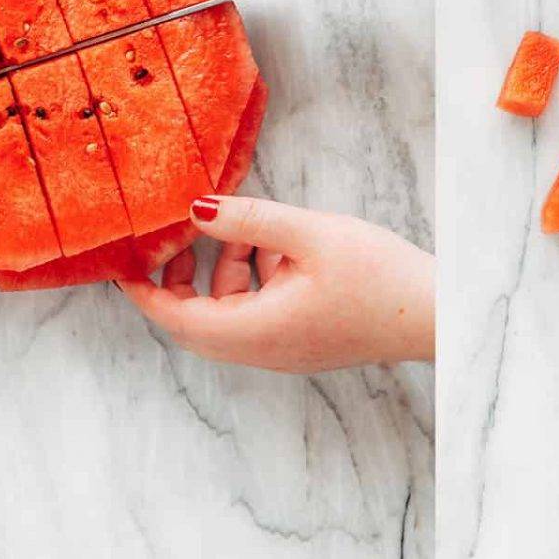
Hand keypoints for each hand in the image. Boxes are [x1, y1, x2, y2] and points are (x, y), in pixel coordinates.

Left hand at [116, 198, 434, 372]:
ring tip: (234, 225)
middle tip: (170, 233)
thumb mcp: (307, 233)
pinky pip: (257, 307)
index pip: (176, 319)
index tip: (121, 260)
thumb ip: (247, 219)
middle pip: (196, 319)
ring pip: (228, 309)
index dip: (143, 289)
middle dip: (176, 276)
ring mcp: (284, 345)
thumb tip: (193, 209)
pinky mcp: (303, 334)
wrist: (436, 314)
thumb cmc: (377, 277)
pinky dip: (252, 273)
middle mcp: (264, 348)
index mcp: (257, 332)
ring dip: (221, 268)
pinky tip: (272, 239)